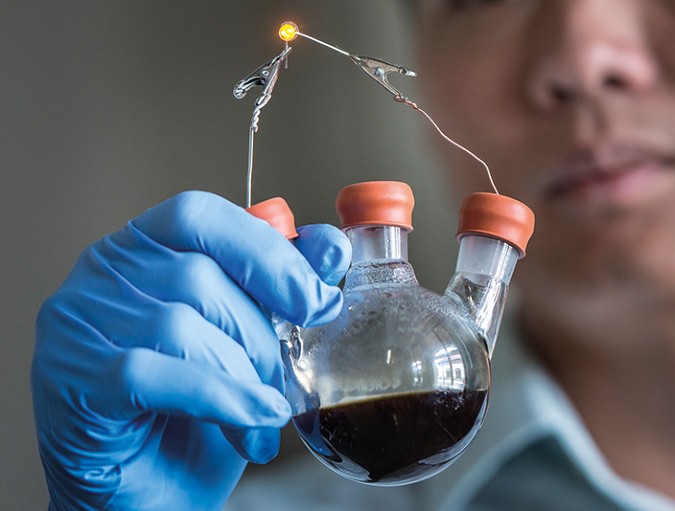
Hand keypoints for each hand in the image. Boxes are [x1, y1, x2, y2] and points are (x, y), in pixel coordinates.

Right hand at [31, 191, 350, 510]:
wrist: (145, 489)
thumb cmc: (194, 408)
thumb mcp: (249, 339)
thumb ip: (282, 287)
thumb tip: (330, 248)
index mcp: (143, 246)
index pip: (201, 217)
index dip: (265, 253)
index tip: (313, 300)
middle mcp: (102, 271)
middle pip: (199, 276)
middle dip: (258, 337)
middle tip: (280, 383)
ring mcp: (77, 322)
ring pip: (180, 323)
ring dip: (241, 377)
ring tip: (261, 419)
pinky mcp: (72, 377)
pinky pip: (154, 372)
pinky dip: (220, 399)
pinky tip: (251, 424)